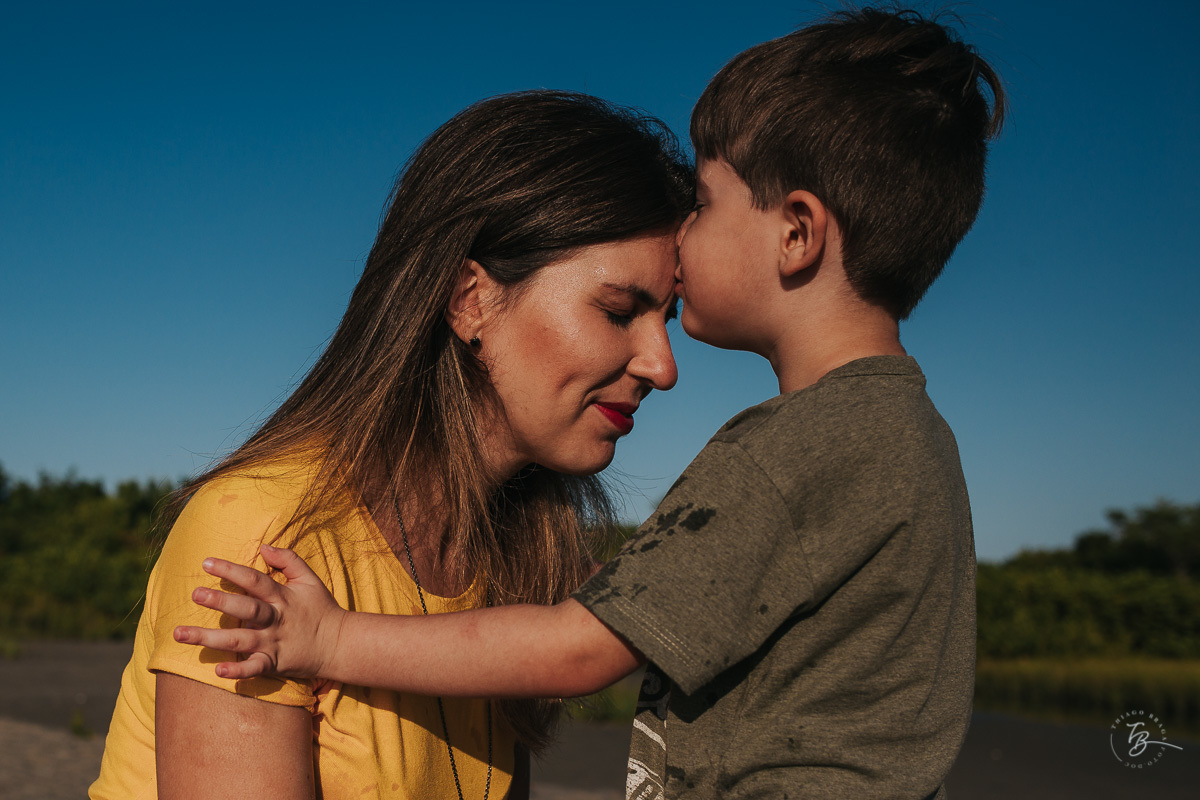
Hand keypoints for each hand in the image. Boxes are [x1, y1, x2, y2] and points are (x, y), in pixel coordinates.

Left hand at [174, 544, 346, 680]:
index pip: (254, 580)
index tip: (206, 563)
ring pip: (239, 640)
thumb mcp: (310, 579)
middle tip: (194, 594)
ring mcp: (274, 643)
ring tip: (180, 634)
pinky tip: (218, 670)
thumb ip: (288, 560)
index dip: (231, 570)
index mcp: (283, 597)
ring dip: (209, 638)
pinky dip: (238, 671)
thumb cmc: (321, 609)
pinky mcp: (274, 663)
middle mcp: (276, 619)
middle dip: (219, 601)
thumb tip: (264, 547)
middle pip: (245, 608)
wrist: (339, 644)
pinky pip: (255, 668)